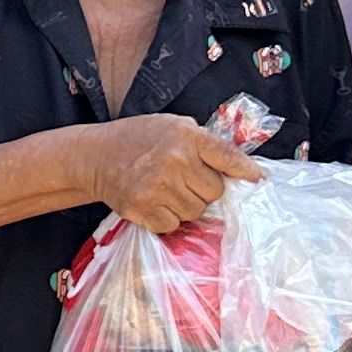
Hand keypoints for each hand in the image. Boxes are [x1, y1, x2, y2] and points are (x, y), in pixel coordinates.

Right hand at [95, 120, 268, 234]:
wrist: (94, 156)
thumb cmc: (138, 139)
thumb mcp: (174, 126)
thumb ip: (204, 143)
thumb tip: (240, 169)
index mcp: (186, 136)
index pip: (228, 157)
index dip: (246, 171)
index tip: (257, 180)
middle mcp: (174, 160)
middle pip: (214, 192)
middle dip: (203, 189)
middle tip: (184, 180)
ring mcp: (157, 186)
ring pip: (195, 212)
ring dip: (186, 206)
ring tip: (167, 191)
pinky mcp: (142, 208)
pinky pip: (172, 225)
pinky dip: (167, 218)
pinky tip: (154, 202)